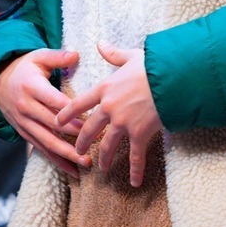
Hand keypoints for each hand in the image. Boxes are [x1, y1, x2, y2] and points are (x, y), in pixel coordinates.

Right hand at [0, 48, 90, 177]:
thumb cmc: (25, 68)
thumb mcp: (38, 56)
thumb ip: (57, 57)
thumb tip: (77, 55)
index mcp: (31, 87)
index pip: (54, 101)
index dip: (72, 111)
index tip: (91, 117)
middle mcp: (26, 107)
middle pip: (52, 124)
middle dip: (74, 134)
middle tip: (96, 141)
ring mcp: (24, 123)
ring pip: (47, 142)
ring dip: (67, 154)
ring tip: (86, 162)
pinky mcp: (24, 134)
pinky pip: (41, 150)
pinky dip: (57, 162)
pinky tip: (73, 172)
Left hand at [54, 42, 162, 187]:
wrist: (169, 78)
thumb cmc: (151, 65)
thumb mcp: (130, 56)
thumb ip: (113, 54)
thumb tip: (101, 44)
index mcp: (105, 87)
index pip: (79, 103)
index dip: (65, 113)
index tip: (56, 122)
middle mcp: (110, 107)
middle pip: (89, 128)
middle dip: (82, 141)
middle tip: (77, 150)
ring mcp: (123, 122)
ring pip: (108, 145)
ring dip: (104, 158)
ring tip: (101, 168)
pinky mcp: (139, 133)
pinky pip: (135, 156)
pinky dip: (135, 170)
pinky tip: (134, 182)